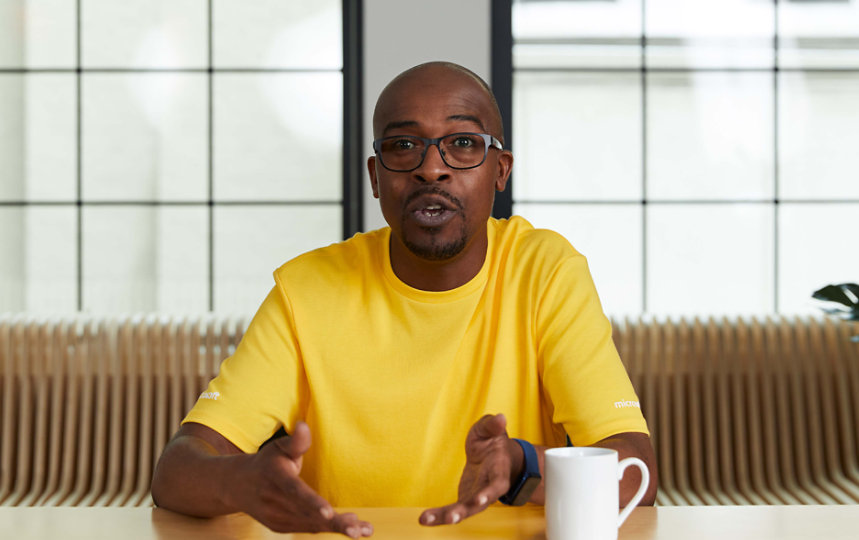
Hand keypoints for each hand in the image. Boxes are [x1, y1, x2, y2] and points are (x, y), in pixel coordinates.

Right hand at [232, 422, 372, 537]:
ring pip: (310, 524)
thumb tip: (304, 425)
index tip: (329, 513)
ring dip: (337, 528)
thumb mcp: (278, 447)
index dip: (312, 502)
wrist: (238, 485)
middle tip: (358, 529)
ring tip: (363, 529)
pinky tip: (351, 525)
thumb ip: (296, 441)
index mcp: (275, 477)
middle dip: (334, 523)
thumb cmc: (267, 462)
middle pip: (307, 513)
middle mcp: (273, 501)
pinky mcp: (280, 527)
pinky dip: (328, 529)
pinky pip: (307, 528)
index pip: (294, 490)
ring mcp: (275, 517)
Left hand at [419, 414, 519, 525]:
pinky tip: (424, 519)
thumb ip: (493, 425)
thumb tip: (500, 418)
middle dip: (465, 511)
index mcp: (498, 470)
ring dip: (447, 516)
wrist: (493, 456)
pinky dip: (438, 516)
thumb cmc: (493, 441)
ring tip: (427, 520)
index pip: (497, 484)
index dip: (489, 492)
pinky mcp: (464, 499)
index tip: (481, 499)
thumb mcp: (491, 429)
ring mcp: (476, 496)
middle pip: (479, 504)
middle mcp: (488, 488)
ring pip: (464, 510)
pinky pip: (451, 510)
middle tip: (452, 518)